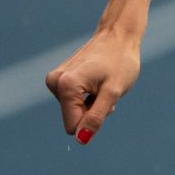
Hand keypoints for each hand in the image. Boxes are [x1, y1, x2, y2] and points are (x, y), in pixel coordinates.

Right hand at [45, 28, 141, 144]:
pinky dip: (87, 96)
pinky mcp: (58, 78)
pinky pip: (72, 101)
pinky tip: (96, 82)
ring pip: (73, 110)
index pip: (73, 126)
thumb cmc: (120, 62)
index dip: (93, 121)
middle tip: (106, 91)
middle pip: (73, 118)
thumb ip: (96, 117)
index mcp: (66, 86)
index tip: (105, 102)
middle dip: (92, 111)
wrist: (118, 35)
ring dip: (91, 103)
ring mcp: (55, 80)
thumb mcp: (113, 93)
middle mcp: (55, 82)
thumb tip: (81, 140)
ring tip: (102, 84)